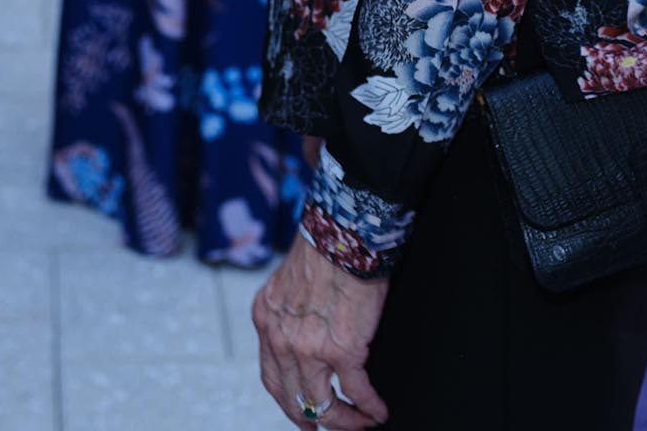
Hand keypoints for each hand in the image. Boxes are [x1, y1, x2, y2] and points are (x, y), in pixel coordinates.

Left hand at [252, 233, 390, 427]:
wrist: (342, 234)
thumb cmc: (323, 247)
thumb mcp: (287, 282)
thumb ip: (289, 311)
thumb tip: (305, 328)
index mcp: (267, 320)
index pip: (272, 376)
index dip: (287, 400)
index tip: (299, 414)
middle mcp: (281, 340)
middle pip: (294, 398)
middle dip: (311, 420)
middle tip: (324, 430)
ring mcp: (310, 350)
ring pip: (324, 404)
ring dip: (345, 420)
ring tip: (361, 424)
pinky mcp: (344, 351)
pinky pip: (357, 391)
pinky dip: (370, 407)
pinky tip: (379, 411)